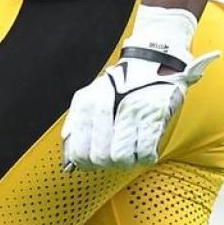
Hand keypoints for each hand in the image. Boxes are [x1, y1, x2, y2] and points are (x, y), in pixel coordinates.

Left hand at [62, 6, 218, 171]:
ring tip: (131, 150)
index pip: (79, 152)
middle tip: (115, 154)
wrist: (153, 61)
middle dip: (108, 163)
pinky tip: (144, 147)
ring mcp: (132, 111)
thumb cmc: (122, 83)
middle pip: (101, 158)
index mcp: (88, 103)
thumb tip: (68, 153)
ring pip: (122, 158)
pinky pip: (146, 153)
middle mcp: (107, 106)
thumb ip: (76, 123)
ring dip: (128, 161)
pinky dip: (145, 156)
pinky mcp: (155, 115)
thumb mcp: (91, 95)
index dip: (86, 164)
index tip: (94, 162)